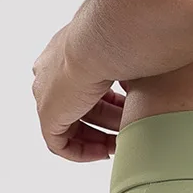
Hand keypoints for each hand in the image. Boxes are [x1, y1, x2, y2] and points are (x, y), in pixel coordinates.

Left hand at [32, 23, 123, 161]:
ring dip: (98, 140)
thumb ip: (130, 68)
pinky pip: (60, 144)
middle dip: (105, 125)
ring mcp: (46, 93)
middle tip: (127, 132)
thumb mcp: (126, 55)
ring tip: (121, 144)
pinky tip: (105, 152)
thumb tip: (146, 80)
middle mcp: (51, 71)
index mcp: (66, 53)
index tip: (129, 112)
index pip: (84, 86)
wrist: (101, 42)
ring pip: (70, 127)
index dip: (109, 104)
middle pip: (78, 109)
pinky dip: (82, 153)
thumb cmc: (118, 40)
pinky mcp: (46, 114)